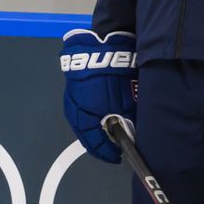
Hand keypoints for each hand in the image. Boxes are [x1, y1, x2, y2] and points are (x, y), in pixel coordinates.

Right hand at [59, 29, 136, 163]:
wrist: (103, 47)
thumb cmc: (115, 80)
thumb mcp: (126, 104)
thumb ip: (128, 124)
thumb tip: (132, 137)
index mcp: (85, 120)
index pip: (95, 146)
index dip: (108, 153)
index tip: (118, 156)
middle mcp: (74, 114)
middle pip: (88, 136)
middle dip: (102, 142)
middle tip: (116, 145)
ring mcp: (71, 100)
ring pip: (84, 123)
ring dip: (97, 129)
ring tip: (112, 130)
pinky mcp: (73, 89)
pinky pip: (83, 110)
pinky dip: (93, 116)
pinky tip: (104, 114)